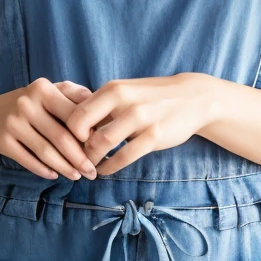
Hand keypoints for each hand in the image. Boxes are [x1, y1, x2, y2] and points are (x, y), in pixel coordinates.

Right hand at [0, 78, 98, 179]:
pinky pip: (28, 160)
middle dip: (80, 158)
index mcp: (43, 89)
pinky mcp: (2, 141)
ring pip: (45, 152)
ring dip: (64, 168)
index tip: (100, 148)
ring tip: (77, 176)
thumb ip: (75, 94)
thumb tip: (100, 105)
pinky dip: (44, 170)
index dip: (89, 134)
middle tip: (92, 171)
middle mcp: (26, 104)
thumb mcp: (50, 91)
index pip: (73, 115)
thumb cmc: (31, 104)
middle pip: (60, 137)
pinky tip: (55, 175)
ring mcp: (13, 122)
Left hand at [64, 73, 216, 175]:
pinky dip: (109, 167)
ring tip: (89, 167)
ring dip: (91, 160)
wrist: (193, 97)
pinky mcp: (155, 135)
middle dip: (74, 148)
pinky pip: (124, 157)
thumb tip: (67, 122)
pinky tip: (105, 170)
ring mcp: (140, 118)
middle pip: (83, 127)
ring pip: (102, 143)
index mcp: (113, 89)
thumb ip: (100, 105)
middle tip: (74, 159)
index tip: (68, 143)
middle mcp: (124, 101)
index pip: (75, 112)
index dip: (66, 132)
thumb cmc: (151, 97)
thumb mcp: (125, 92)